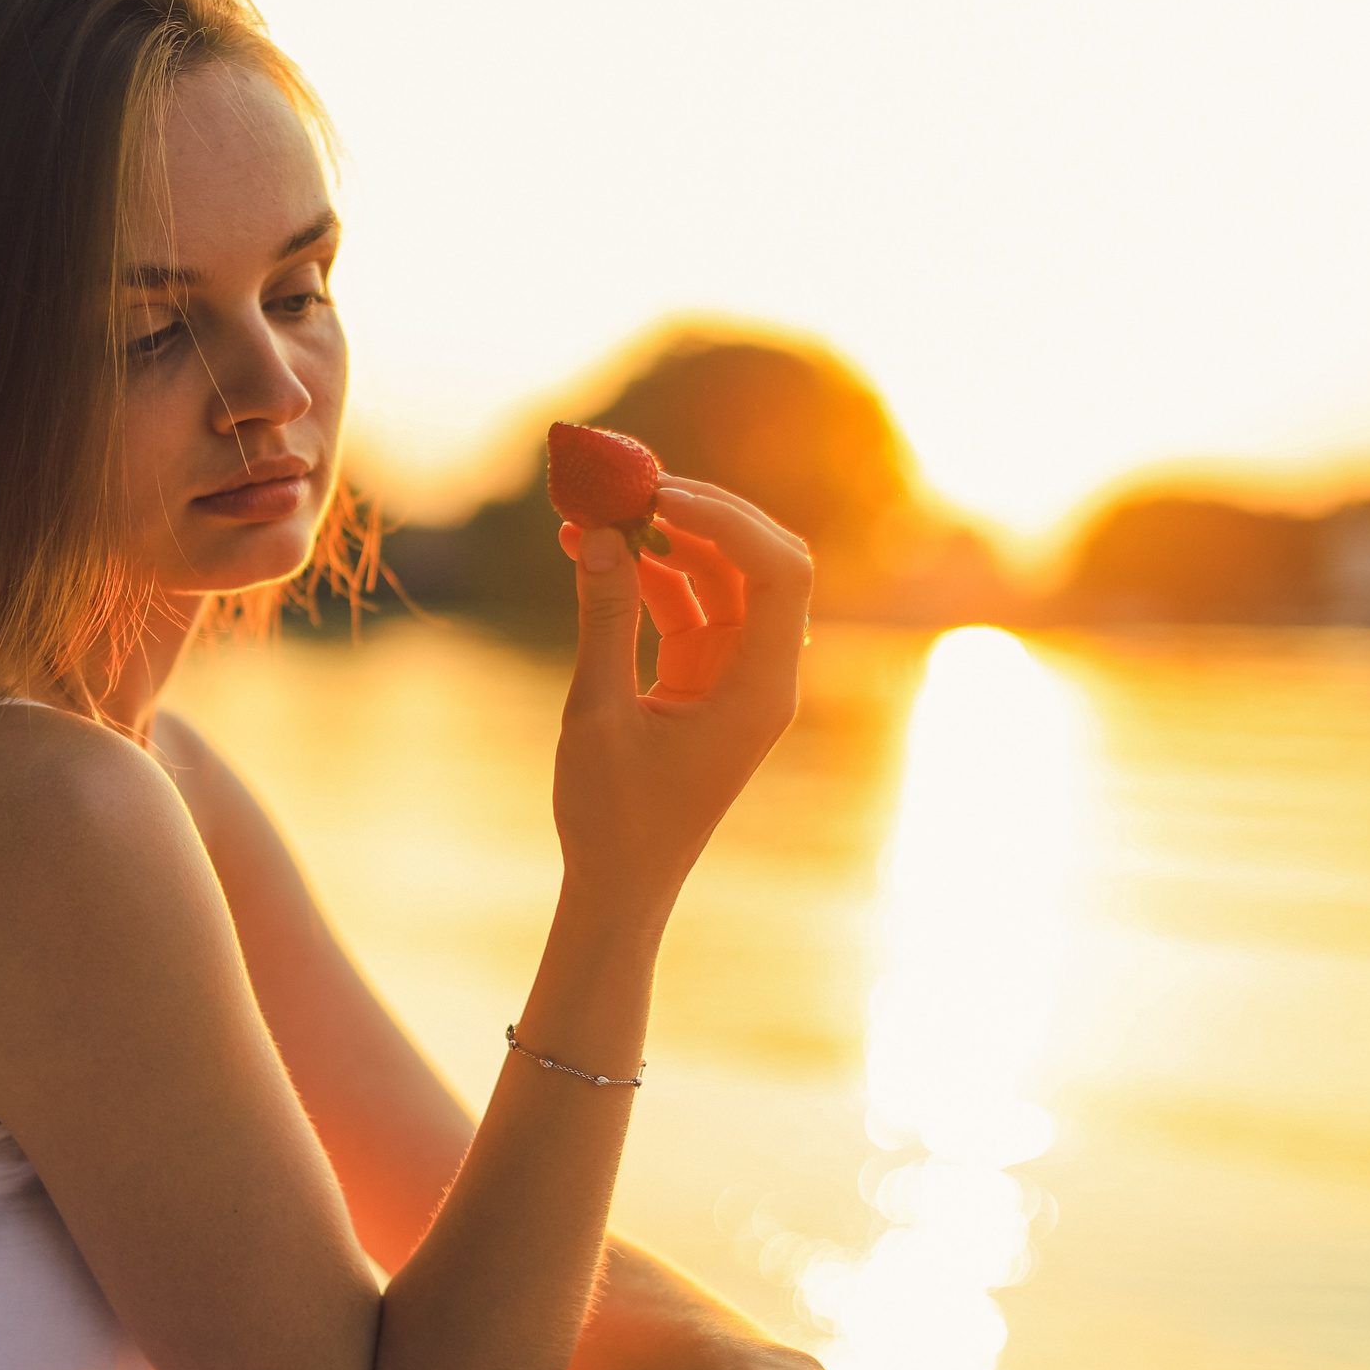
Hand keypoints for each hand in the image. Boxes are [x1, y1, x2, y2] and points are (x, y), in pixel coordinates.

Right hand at [552, 476, 810, 919]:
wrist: (618, 885)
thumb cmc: (613, 817)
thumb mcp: (598, 713)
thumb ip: (603, 619)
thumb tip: (595, 534)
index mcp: (761, 689)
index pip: (779, 572)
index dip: (725, 520)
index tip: (656, 496)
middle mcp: (763, 674)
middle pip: (760, 559)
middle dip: (699, 514)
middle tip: (630, 485)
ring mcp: (735, 674)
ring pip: (721, 576)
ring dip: (665, 539)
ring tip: (596, 511)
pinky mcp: (703, 679)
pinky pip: (687, 605)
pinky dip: (645, 575)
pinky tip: (591, 551)